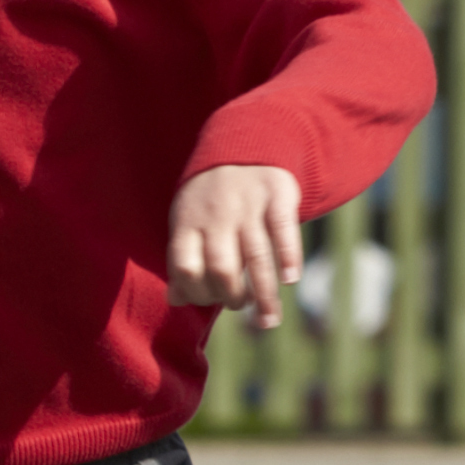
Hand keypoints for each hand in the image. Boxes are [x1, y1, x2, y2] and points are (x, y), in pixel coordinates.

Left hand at [165, 164, 305, 329]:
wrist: (246, 144)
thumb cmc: (212, 198)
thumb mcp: (188, 220)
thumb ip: (183, 258)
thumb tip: (174, 299)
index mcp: (189, 222)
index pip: (185, 267)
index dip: (195, 292)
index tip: (210, 301)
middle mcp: (218, 215)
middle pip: (221, 267)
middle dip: (231, 297)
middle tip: (241, 305)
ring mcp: (248, 205)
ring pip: (256, 256)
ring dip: (264, 295)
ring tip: (268, 321)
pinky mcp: (277, 195)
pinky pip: (284, 230)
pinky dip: (289, 257)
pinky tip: (290, 280)